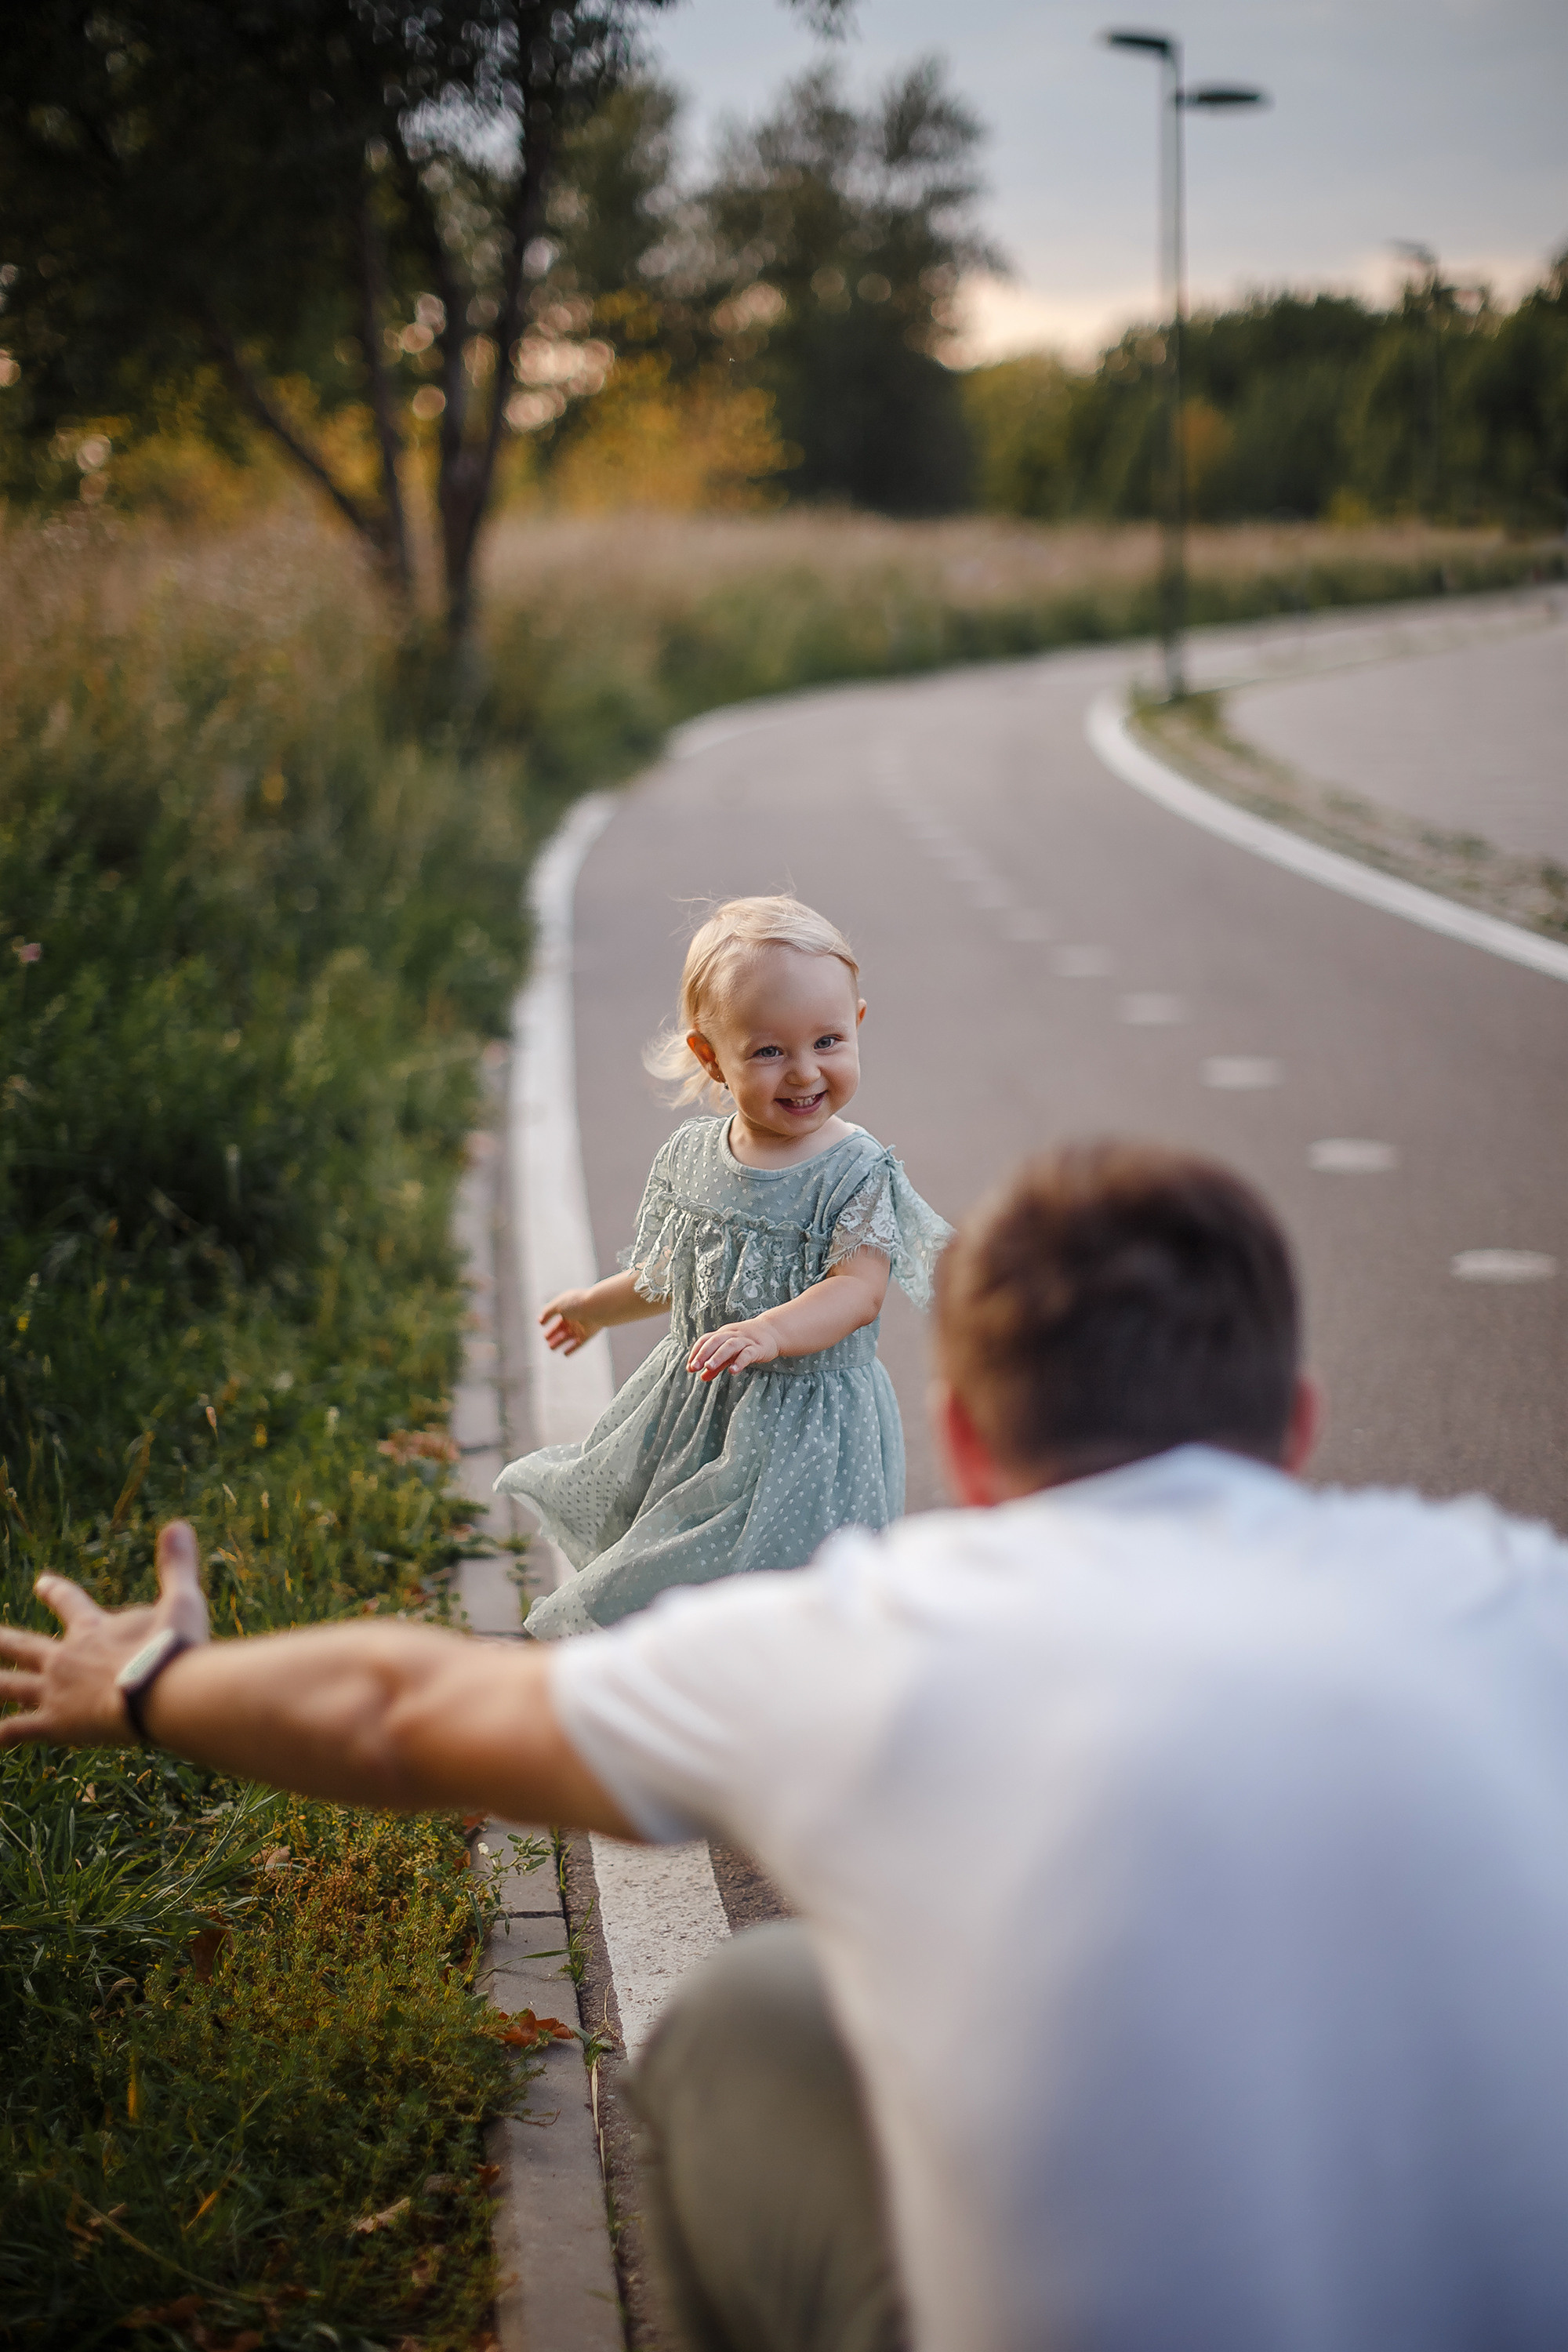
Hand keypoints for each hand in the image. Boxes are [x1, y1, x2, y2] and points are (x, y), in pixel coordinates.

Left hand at [0, 1520, 209, 1748]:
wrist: (165, 1696)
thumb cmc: (175, 1650)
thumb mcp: (181, 1603)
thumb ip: (176, 1567)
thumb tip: (178, 1525)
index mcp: (93, 1628)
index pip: (68, 1602)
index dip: (54, 1592)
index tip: (41, 1583)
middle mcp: (65, 1658)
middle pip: (22, 1645)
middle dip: (2, 1641)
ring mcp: (55, 1692)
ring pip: (9, 1686)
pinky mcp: (56, 1724)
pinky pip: (19, 1730)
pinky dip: (4, 1734)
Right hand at [539, 1289, 600, 1355]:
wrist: (597, 1309)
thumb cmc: (577, 1304)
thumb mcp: (558, 1304)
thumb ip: (547, 1311)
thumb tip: (540, 1320)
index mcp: (569, 1307)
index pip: (556, 1314)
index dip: (548, 1318)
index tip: (541, 1323)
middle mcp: (575, 1317)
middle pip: (562, 1327)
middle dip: (553, 1333)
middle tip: (546, 1339)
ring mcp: (582, 1326)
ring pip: (568, 1337)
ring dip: (559, 1342)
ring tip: (551, 1347)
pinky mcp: (588, 1335)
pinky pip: (578, 1344)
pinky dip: (572, 1349)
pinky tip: (564, 1354)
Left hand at [686, 1319, 780, 1381]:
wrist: (772, 1331)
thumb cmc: (747, 1342)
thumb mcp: (729, 1353)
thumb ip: (716, 1365)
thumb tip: (702, 1377)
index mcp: (723, 1334)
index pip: (706, 1339)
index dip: (696, 1352)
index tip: (690, 1367)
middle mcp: (732, 1335)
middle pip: (715, 1341)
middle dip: (703, 1354)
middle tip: (694, 1367)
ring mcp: (745, 1340)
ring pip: (730, 1345)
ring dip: (718, 1356)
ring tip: (708, 1367)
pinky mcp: (758, 1348)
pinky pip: (747, 1353)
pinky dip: (739, 1361)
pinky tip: (733, 1371)